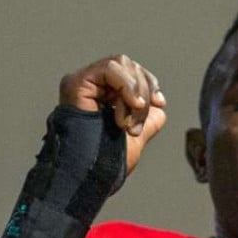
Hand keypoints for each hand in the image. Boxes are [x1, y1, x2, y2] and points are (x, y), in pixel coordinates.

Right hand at [59, 55, 166, 170]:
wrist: (92, 173)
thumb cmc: (108, 163)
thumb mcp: (137, 138)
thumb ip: (147, 120)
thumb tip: (159, 108)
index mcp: (104, 98)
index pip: (132, 73)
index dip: (150, 83)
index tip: (160, 102)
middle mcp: (92, 87)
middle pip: (130, 67)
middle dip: (144, 92)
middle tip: (137, 125)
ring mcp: (83, 83)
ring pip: (121, 64)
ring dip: (135, 91)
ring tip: (128, 121)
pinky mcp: (77, 82)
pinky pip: (110, 68)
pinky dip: (126, 84)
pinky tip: (131, 104)